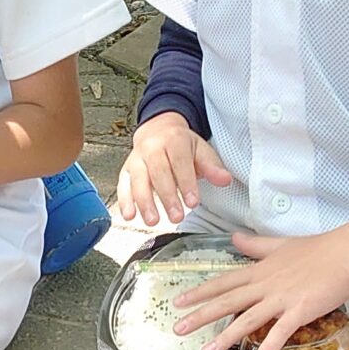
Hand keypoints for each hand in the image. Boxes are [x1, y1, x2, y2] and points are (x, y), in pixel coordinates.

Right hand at [115, 112, 233, 228]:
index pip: (180, 162)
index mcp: (174, 140)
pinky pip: (123, 185)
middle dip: (167, 196)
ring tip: (153, 221)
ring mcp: (136, 159)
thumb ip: (212, 166)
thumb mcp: (200, 149)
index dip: (186, 183)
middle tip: (176, 217)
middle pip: (158, 172)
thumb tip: (225, 180)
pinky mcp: (126, 170)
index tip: (193, 202)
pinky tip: (129, 216)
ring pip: (138, 180)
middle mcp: (152, 147)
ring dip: (144, 202)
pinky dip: (125, 201)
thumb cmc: (181, 144)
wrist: (157, 129)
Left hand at [167, 223, 348, 349]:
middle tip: (178, 327)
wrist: (348, 250)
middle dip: (201, 315)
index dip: (201, 292)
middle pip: (227, 301)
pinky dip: (267, 348)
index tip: (180, 301)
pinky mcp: (300, 310)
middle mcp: (266, 284)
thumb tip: (235, 238)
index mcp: (260, 270)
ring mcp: (282, 298)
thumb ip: (255, 246)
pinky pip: (280, 332)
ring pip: (247, 319)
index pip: (224, 281)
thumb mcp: (281, 245)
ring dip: (225, 336)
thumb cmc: (319, 248)